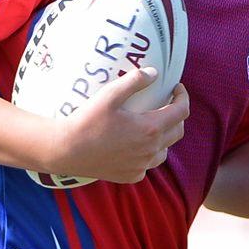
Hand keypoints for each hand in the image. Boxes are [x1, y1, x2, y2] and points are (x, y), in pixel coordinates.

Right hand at [46, 70, 188, 183]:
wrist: (66, 150)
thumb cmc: (86, 121)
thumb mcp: (109, 95)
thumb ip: (134, 81)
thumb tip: (154, 73)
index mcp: (150, 128)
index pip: (181, 111)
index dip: (183, 96)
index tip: (176, 88)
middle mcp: (150, 149)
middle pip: (178, 131)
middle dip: (177, 115)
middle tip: (166, 103)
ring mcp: (141, 166)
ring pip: (165, 151)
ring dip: (164, 136)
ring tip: (153, 126)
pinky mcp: (131, 176)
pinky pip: (148, 165)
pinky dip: (148, 154)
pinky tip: (136, 146)